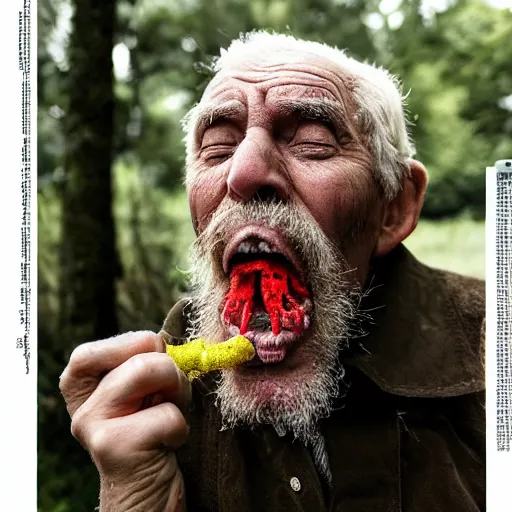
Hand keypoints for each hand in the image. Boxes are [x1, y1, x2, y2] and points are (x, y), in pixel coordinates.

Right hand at [59, 331, 190, 511]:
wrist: (149, 497)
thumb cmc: (153, 437)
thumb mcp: (144, 395)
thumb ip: (144, 366)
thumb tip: (168, 336)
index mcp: (84, 391)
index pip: (90, 350)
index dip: (132, 344)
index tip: (153, 361)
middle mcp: (81, 408)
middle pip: (137, 355)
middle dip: (170, 369)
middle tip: (171, 395)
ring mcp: (92, 427)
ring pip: (148, 369)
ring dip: (178, 392)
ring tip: (170, 417)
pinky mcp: (114, 447)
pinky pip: (166, 414)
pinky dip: (180, 427)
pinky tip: (168, 445)